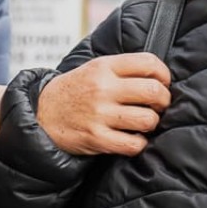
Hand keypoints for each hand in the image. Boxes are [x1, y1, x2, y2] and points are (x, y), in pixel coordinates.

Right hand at [38, 53, 170, 155]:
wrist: (42, 113)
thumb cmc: (75, 90)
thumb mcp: (94, 68)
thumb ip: (123, 68)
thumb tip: (159, 76)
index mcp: (104, 67)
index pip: (148, 63)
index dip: (164, 74)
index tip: (163, 83)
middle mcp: (103, 88)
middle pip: (153, 91)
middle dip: (164, 100)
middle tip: (159, 105)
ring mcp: (100, 114)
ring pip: (147, 119)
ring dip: (152, 123)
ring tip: (144, 122)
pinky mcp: (97, 138)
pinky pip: (133, 144)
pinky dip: (139, 143)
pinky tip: (133, 138)